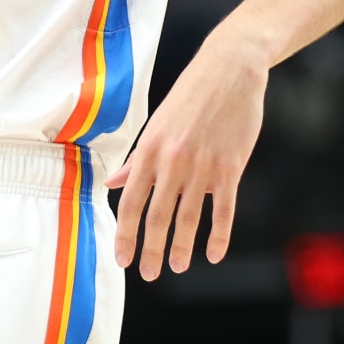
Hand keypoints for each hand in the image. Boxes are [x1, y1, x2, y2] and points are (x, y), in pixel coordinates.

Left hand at [107, 35, 268, 279]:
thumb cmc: (190, 96)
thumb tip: (113, 183)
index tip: (121, 258)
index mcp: (150, 149)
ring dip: (182, 247)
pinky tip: (214, 253)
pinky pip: (224, 209)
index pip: (130, 201)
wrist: (228, 70)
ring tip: (177, 266)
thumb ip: (138, 158)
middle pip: (158, 215)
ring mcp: (202, 165)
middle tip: (148, 273)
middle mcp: (172, 160)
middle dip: (151, 249)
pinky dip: (219, 235)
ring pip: (189, 217)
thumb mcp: (156, 124)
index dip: (125, 233)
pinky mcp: (230, 167)